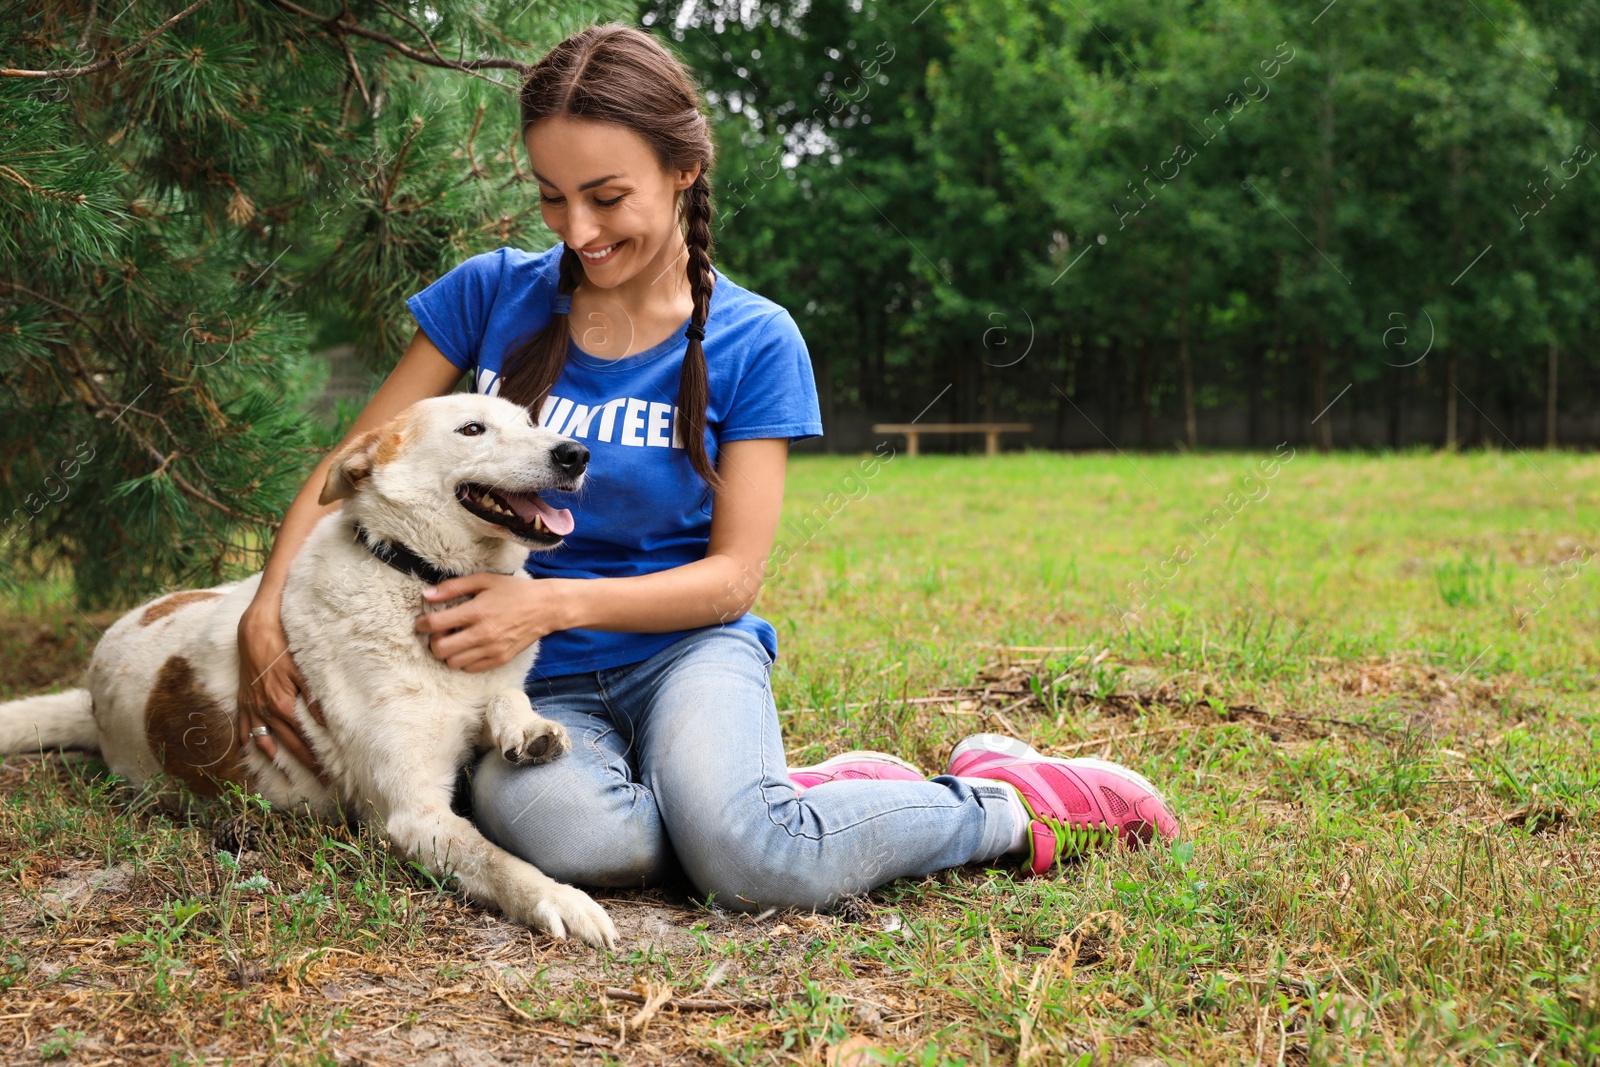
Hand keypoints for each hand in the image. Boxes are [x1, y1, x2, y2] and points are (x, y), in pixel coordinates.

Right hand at [236, 602, 329, 781]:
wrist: (253, 631)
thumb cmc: (281, 646)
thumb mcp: (301, 669)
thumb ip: (312, 696)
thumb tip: (325, 720)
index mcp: (282, 704)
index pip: (302, 738)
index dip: (315, 756)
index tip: (328, 771)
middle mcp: (265, 711)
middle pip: (287, 744)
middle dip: (304, 764)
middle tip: (321, 780)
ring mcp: (251, 708)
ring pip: (264, 741)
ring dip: (278, 759)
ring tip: (289, 776)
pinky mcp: (243, 701)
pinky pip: (244, 728)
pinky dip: (250, 743)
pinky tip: (256, 754)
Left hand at [416, 573, 569, 671]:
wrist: (545, 607)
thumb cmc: (514, 591)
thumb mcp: (484, 580)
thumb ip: (454, 587)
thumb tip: (427, 594)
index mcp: (475, 611)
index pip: (435, 624)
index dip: (422, 624)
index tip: (422, 623)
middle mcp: (482, 633)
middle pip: (440, 649)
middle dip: (433, 641)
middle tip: (440, 633)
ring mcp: (491, 649)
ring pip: (453, 662)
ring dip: (448, 652)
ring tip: (455, 640)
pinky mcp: (500, 659)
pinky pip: (470, 668)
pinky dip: (464, 660)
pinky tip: (469, 647)